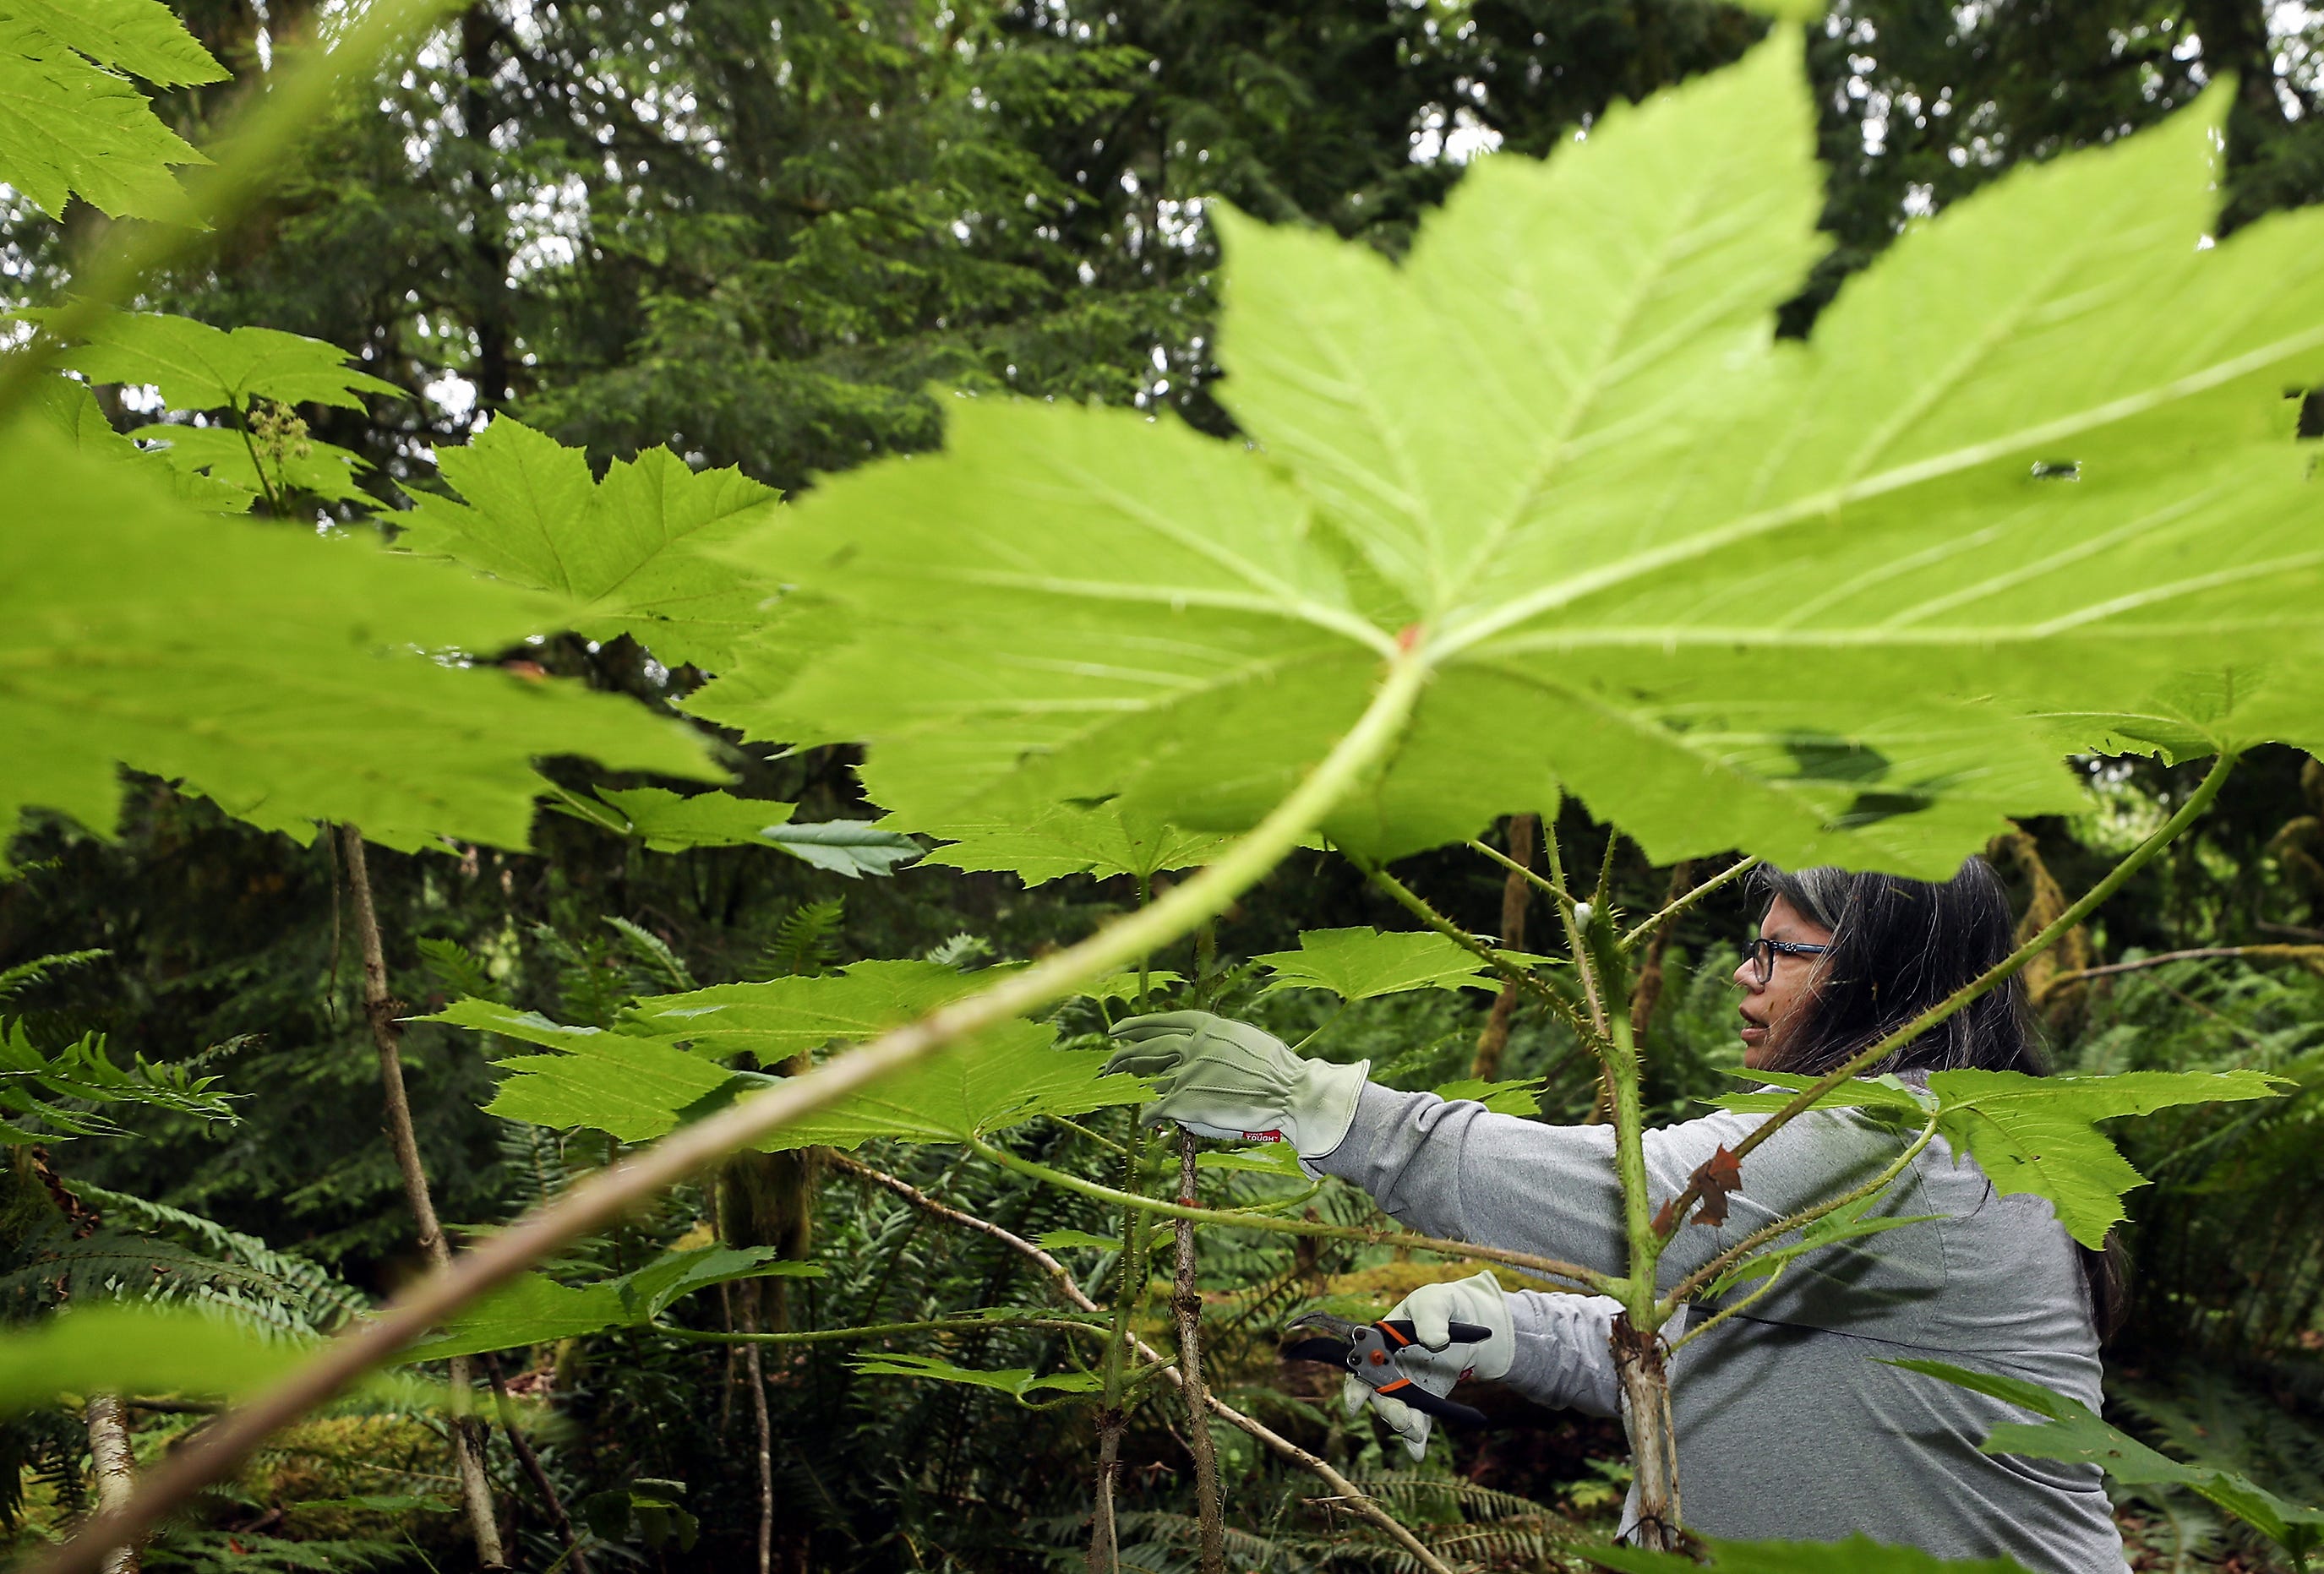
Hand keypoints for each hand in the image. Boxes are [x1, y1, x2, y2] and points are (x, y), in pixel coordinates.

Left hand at [1102, 1011, 1367, 1157]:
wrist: (1289, 1093)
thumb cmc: (1277, 1070)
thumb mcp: (1244, 1041)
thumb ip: (1216, 1043)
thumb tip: (1198, 1050)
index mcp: (1208, 1027)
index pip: (1162, 1022)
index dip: (1137, 1026)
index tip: (1119, 1030)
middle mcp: (1192, 1046)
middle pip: (1146, 1048)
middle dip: (1123, 1055)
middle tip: (1107, 1061)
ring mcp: (1186, 1073)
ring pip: (1149, 1080)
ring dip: (1131, 1085)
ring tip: (1115, 1087)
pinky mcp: (1184, 1102)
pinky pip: (1156, 1110)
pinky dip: (1150, 1117)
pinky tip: (1146, 1122)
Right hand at [1343, 1271, 1512, 1458]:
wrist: (1467, 1322)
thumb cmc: (1440, 1305)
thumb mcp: (1435, 1301)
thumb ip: (1431, 1317)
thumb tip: (1435, 1340)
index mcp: (1378, 1340)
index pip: (1358, 1364)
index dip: (1354, 1386)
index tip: (1355, 1404)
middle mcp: (1385, 1366)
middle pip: (1377, 1394)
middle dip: (1387, 1409)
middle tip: (1403, 1420)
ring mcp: (1403, 1385)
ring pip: (1396, 1410)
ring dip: (1403, 1425)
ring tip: (1417, 1435)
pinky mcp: (1422, 1399)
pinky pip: (1417, 1420)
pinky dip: (1416, 1438)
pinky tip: (1418, 1453)